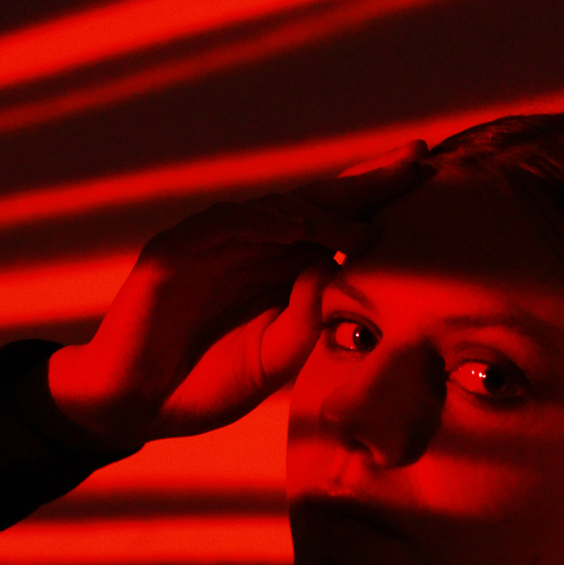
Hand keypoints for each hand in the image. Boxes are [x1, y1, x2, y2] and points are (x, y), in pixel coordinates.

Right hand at [47, 140, 430, 444]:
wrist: (133, 407)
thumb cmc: (202, 383)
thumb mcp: (272, 358)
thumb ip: (307, 319)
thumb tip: (343, 267)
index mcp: (275, 269)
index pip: (335, 225)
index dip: (378, 201)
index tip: (430, 179)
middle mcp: (247, 246)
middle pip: (314, 201)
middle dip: (366, 181)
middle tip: (419, 157)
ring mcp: (209, 244)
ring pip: (273, 208)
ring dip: (321, 211)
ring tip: (363, 228)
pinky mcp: (173, 253)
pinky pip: (221, 224)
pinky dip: (260, 222)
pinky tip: (297, 226)